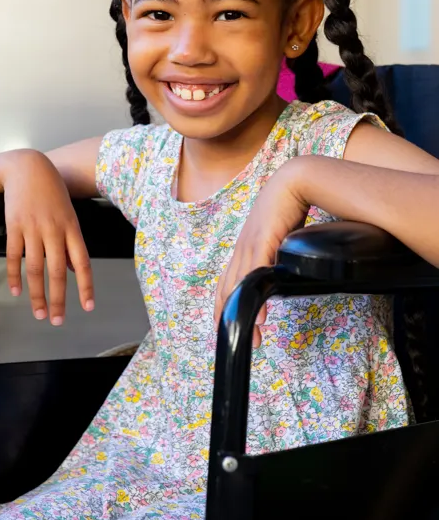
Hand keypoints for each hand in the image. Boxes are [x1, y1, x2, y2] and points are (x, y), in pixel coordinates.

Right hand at [2, 150, 93, 324]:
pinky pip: (15, 256)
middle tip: (57, 321)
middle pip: (58, 272)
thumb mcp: (68, 213)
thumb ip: (70, 242)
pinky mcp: (14, 226)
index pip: (83, 263)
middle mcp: (54, 231)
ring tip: (39, 313)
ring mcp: (33, 229)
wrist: (26, 167)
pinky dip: (15, 276)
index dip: (86, 286)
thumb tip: (73, 268)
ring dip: (37, 295)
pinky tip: (17, 291)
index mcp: (72, 228)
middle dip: (59, 300)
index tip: (88, 307)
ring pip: (35, 270)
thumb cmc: (51, 190)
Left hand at [214, 158, 309, 346]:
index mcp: (244, 246)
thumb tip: (282, 271)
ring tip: (251, 336)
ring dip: (244, 314)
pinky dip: (256, 297)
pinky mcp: (263, 241)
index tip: (227, 324)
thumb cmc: (289, 205)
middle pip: (226, 288)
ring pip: (239, 286)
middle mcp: (242, 247)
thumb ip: (276, 254)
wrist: (295, 180)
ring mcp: (250, 244)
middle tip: (234, 339)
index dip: (224, 304)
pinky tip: (262, 316)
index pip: (227, 280)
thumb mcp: (279, 234)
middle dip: (228, 316)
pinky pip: (256, 275)